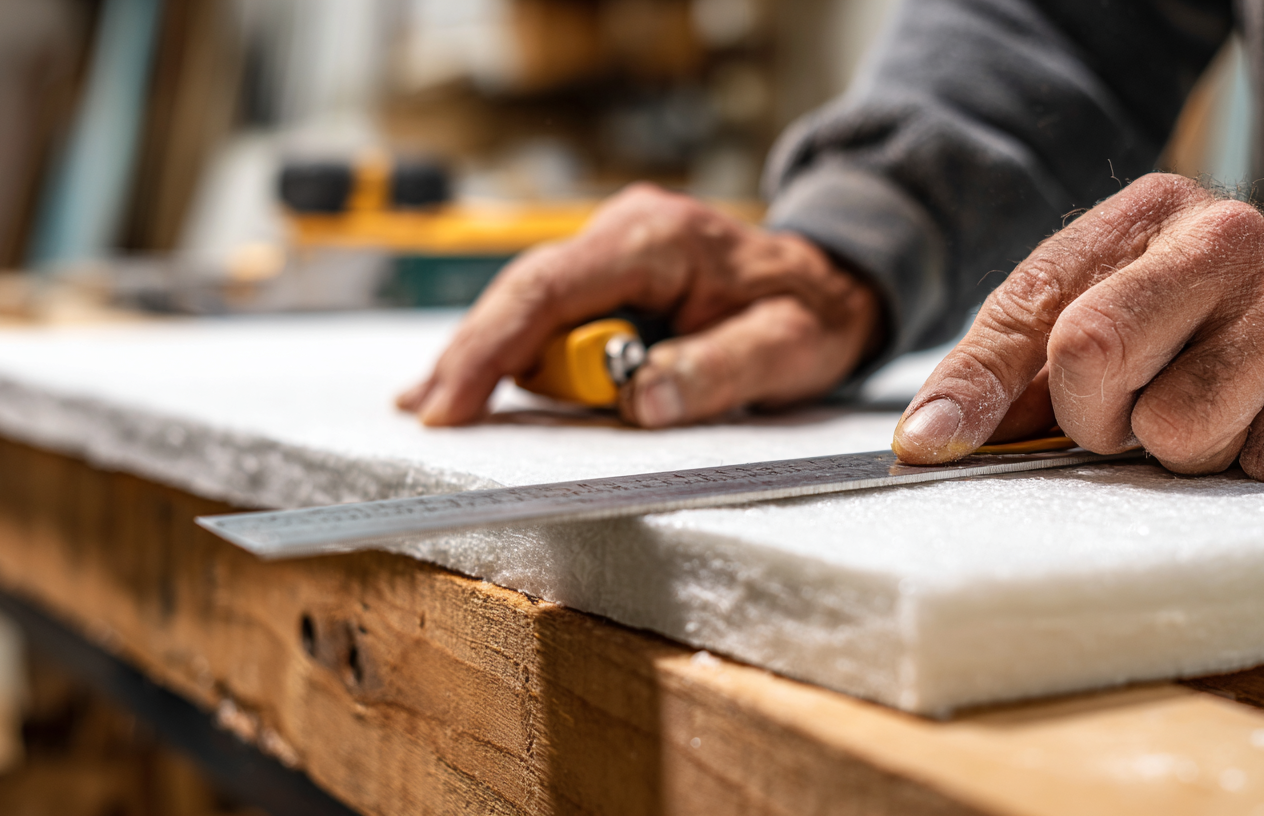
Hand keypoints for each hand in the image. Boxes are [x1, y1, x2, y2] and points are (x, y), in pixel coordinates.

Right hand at [397, 184, 881, 426]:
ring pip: (529, 300)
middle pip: (524, 293)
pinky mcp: (613, 267)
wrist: (836, 276)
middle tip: (427, 414)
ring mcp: (615, 243)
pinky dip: (514, 345)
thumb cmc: (813, 314)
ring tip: (439, 402)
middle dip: (472, 354)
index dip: (491, 346)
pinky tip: (472, 378)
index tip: (450, 401)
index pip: (549, 289)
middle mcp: (625, 229)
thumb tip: (636, 403)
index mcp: (659, 240)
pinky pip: (550, 306)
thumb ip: (715, 372)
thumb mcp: (786, 348)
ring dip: (488, 353)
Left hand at [893, 173, 1263, 481]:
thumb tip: (926, 440)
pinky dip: (1256, 466)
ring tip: (1220, 414)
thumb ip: (1014, 371)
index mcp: (1146, 216)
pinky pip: (1258, 463)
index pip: (1030, 305)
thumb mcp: (1110, 319)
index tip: (932, 447)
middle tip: (1133, 418)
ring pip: (1176, 429)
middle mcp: (1223, 237)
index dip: (975, 389)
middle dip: (1095, 419)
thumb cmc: (1211, 333)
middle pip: (1090, 351)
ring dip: (1182, 453)